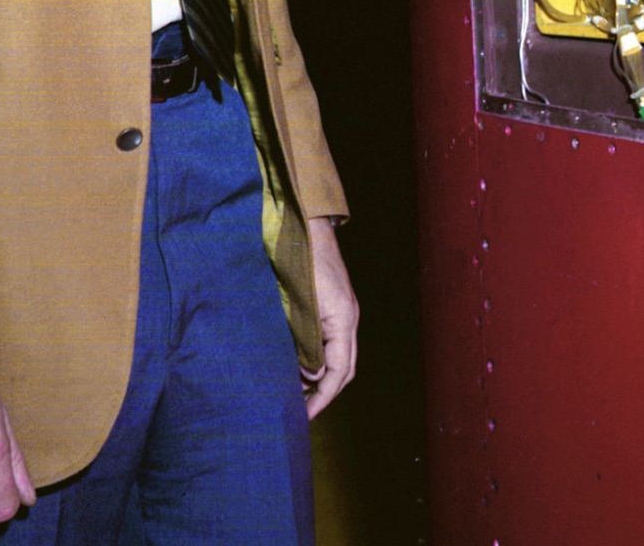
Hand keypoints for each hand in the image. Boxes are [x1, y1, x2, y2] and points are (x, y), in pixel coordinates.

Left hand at [300, 216, 358, 417]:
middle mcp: (347, 320)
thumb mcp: (300, 306)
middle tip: (300, 412)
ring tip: (295, 393)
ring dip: (320, 377)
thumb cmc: (301, 262)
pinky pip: (330, 343)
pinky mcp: (332, 308)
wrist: (306, 227)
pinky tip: (297, 365)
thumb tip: (311, 375)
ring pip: (338, 357)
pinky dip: (317, 359)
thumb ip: (306, 341)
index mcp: (343, 321)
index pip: (339, 372)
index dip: (322, 397)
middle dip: (324, 393)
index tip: (305, 416)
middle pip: (343, 369)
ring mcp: (342, 313)